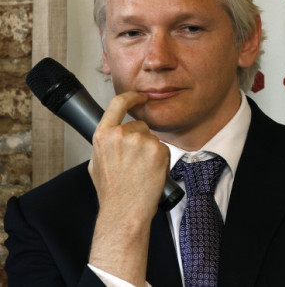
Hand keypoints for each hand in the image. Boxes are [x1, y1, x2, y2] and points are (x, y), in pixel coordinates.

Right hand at [88, 91, 168, 285]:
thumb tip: (112, 131)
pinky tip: (150, 172)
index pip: (118, 104)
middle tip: (134, 164)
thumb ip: (106, 142)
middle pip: (140, 126)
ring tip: (140, 171)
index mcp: (103, 135)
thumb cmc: (112, 191)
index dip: (132, 97)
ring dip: (151, 151)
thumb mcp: (97, 162)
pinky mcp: (157, 150)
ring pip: (152, 138)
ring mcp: (140, 141)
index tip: (140, 96)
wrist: (124, 211)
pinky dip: (161, 159)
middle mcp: (121, 134)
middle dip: (141, 140)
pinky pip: (163, 148)